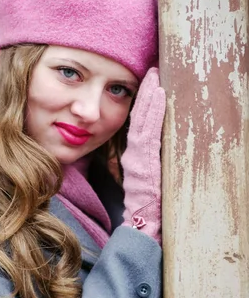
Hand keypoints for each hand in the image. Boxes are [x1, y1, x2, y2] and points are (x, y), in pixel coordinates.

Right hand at [121, 67, 165, 244]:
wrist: (143, 227)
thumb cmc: (150, 208)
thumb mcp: (151, 182)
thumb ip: (153, 165)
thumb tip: (162, 149)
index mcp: (136, 158)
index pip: (139, 124)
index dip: (143, 102)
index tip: (151, 82)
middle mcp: (135, 155)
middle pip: (140, 117)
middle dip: (146, 92)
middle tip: (153, 70)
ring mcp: (138, 158)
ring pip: (143, 121)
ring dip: (149, 97)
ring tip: (155, 77)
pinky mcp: (143, 162)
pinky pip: (149, 131)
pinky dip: (153, 112)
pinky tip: (159, 96)